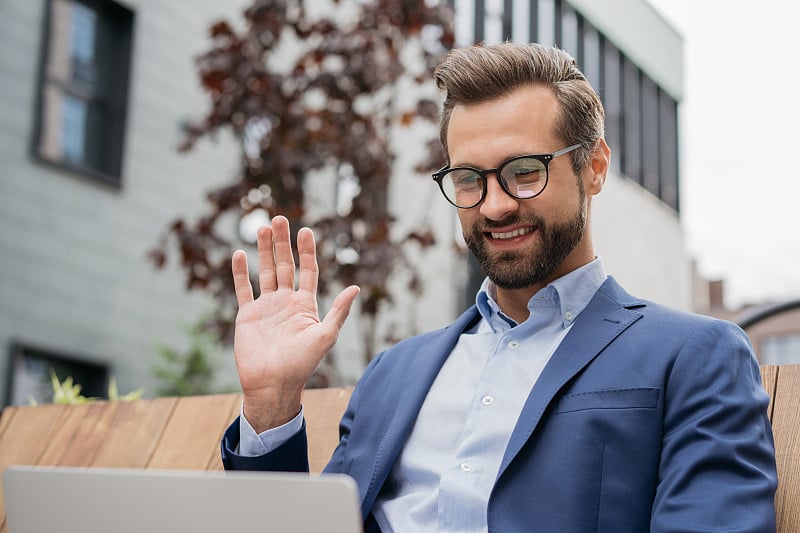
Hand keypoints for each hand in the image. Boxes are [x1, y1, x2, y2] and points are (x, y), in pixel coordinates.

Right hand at [231, 216, 359, 432]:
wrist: (273, 384)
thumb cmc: (302, 364)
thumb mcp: (325, 336)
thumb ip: (338, 311)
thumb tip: (355, 288)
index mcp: (305, 305)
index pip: (307, 270)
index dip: (306, 251)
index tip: (305, 230)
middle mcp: (286, 302)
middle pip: (285, 265)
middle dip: (282, 242)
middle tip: (278, 218)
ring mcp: (266, 307)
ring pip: (265, 272)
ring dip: (263, 250)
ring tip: (261, 227)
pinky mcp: (247, 315)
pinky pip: (243, 289)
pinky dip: (240, 272)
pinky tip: (239, 253)